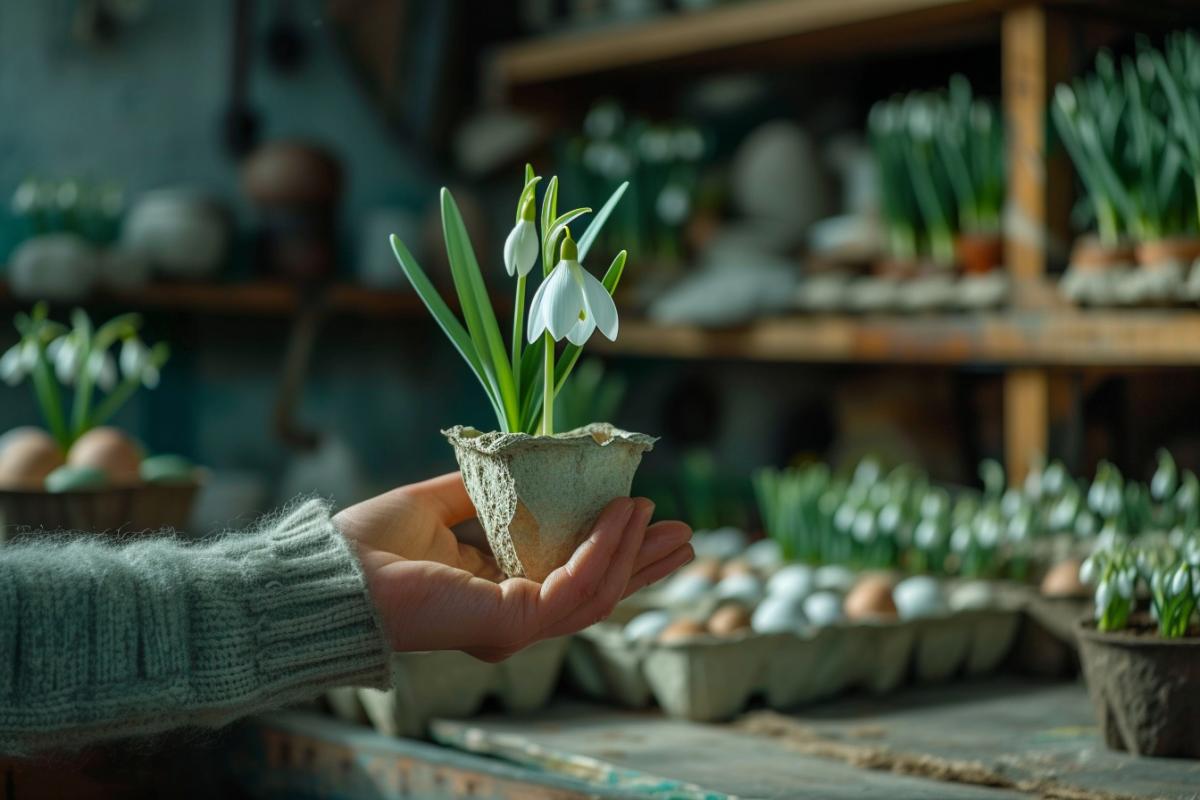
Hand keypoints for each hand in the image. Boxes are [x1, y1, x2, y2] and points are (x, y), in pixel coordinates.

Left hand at [335, 473, 692, 660]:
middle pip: (598, 593)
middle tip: (686, 534)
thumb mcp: (441, 502)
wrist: (334, 569)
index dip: (613, 550)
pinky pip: (576, 587)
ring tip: (662, 517)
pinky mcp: (512, 623)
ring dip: (635, 552)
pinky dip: (605, 549)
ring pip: (599, 594)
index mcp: (497, 592)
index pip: (571, 577)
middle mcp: (512, 617)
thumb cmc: (372, 543)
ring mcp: (515, 626)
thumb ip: (486, 489)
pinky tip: (622, 515)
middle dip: (645, 564)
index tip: (642, 513)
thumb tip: (523, 457)